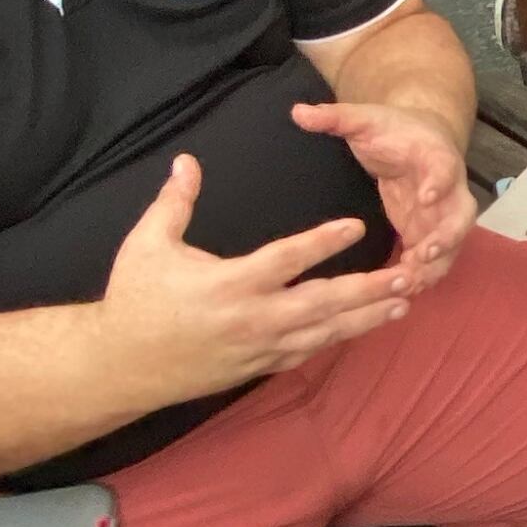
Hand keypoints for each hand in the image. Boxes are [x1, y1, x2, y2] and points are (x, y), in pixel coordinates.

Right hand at [100, 153, 414, 401]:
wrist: (121, 365)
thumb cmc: (134, 299)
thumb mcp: (145, 244)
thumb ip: (174, 202)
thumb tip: (187, 160)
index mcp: (229, 284)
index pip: (287, 259)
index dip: (323, 242)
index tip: (356, 225)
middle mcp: (252, 318)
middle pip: (322, 303)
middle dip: (368, 290)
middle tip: (406, 275)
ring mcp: (259, 347)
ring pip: (324, 333)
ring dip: (365, 317)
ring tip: (403, 301)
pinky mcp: (259, 366)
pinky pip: (308, 352)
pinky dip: (338, 338)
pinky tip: (364, 326)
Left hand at [292, 100, 477, 293]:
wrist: (417, 138)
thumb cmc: (391, 129)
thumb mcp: (363, 119)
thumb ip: (335, 117)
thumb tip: (297, 111)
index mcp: (434, 156)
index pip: (444, 168)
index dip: (439, 183)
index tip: (425, 197)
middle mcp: (448, 189)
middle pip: (461, 215)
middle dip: (447, 237)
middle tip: (424, 255)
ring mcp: (441, 214)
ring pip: (451, 244)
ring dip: (435, 265)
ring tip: (409, 285)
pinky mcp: (429, 231)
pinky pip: (434, 258)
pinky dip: (422, 275)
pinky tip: (399, 292)